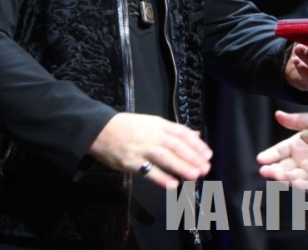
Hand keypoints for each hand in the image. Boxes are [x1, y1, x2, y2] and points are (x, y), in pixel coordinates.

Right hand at [88, 112, 211, 188]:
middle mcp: (153, 135)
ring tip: (195, 175)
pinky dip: (161, 178)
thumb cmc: (128, 127)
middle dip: (193, 157)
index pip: (182, 133)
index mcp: (159, 124)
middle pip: (176, 146)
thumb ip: (173, 130)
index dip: (197, 145)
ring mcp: (142, 148)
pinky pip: (148, 171)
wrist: (99, 130)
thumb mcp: (151, 122)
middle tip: (206, 168)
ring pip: (165, 157)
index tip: (208, 155)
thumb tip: (196, 135)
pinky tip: (173, 184)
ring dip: (181, 166)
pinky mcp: (131, 162)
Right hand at [256, 110, 307, 190]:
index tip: (260, 159)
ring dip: (286, 178)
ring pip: (294, 177)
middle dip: (273, 170)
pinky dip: (304, 186)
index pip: (279, 151)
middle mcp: (300, 159)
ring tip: (279, 176)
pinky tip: (296, 183)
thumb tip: (277, 114)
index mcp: (296, 145)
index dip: (269, 156)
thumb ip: (296, 120)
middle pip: (283, 167)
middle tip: (265, 171)